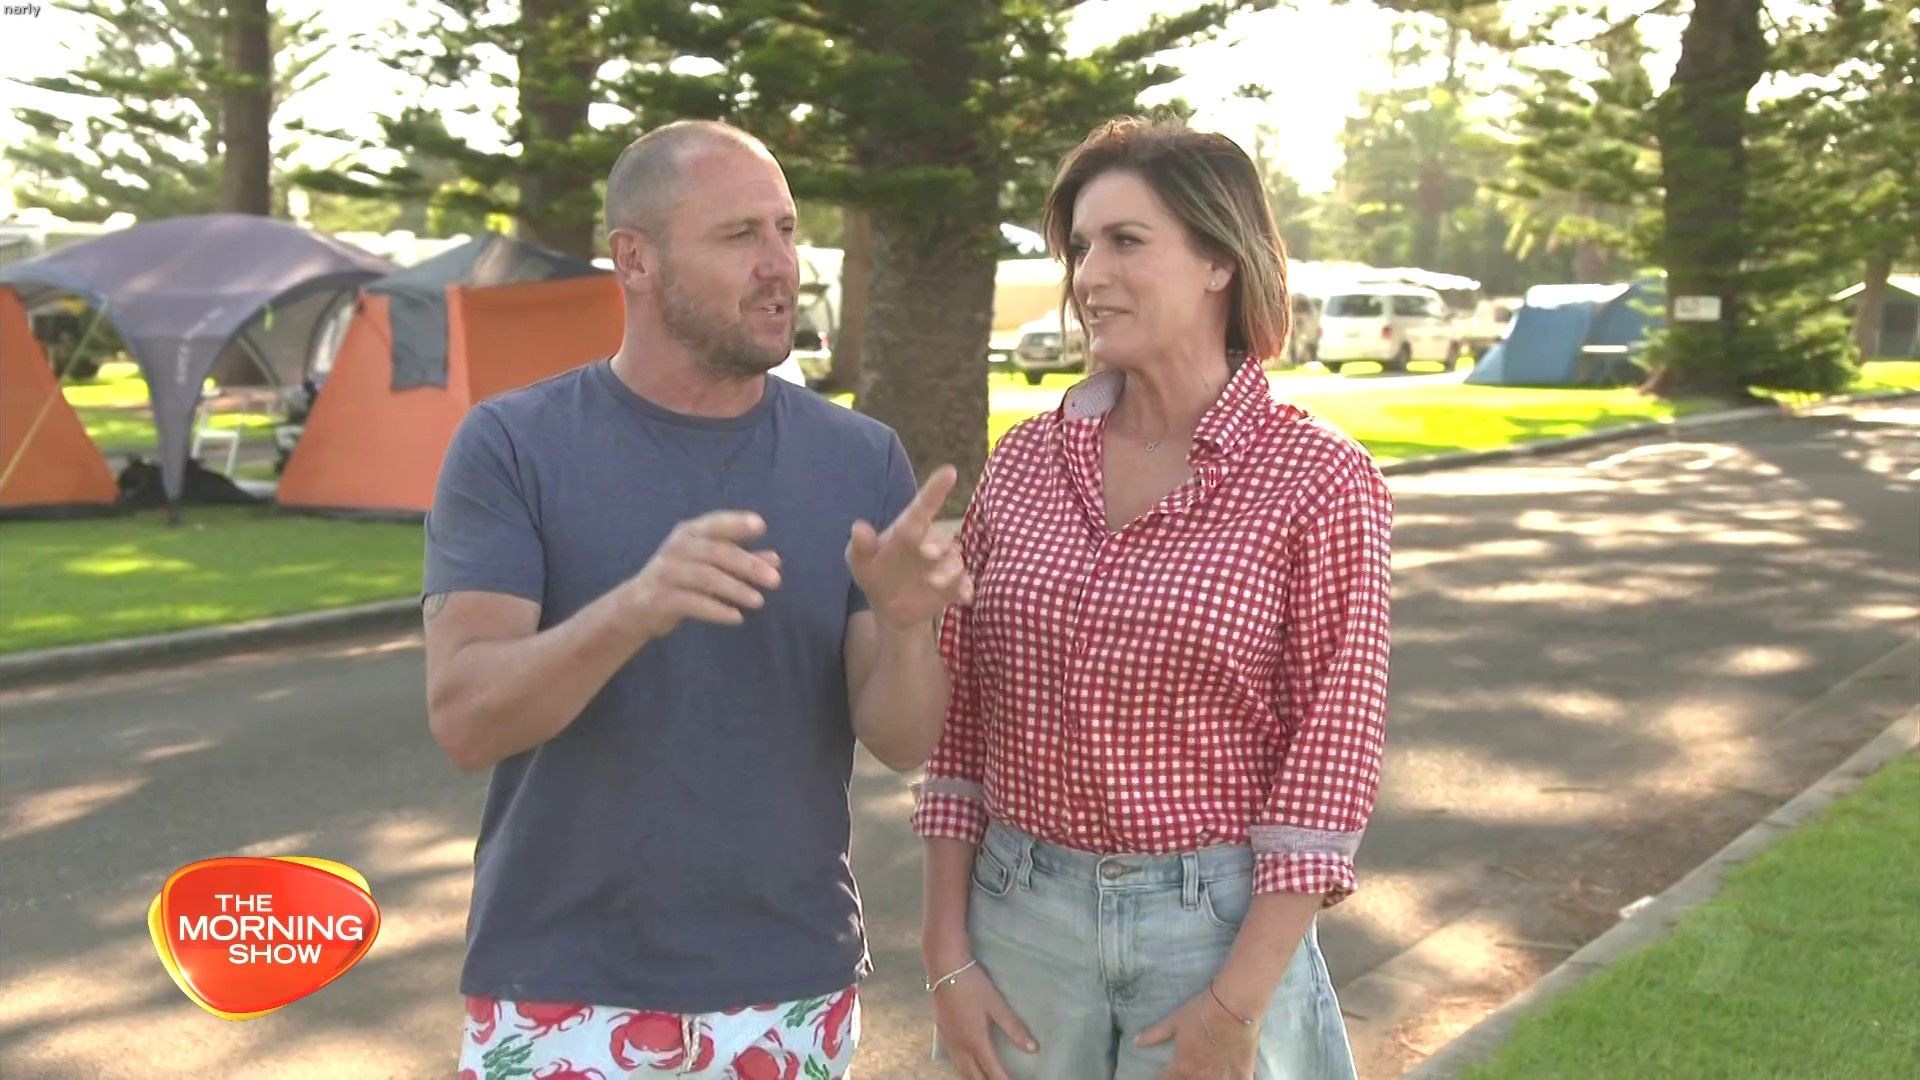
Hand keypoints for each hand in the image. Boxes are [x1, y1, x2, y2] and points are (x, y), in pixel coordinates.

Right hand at [619, 511, 781, 638]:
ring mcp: (667, 572)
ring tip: (759, 601)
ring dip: (735, 589)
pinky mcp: (661, 598)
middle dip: (748, 565)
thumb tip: (777, 560)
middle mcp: (677, 548)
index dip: (737, 522)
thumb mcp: (710, 565)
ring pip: (706, 578)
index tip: (761, 526)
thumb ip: (742, 560)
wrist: (637, 607)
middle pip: (717, 553)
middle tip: (776, 580)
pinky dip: (716, 610)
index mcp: (689, 533)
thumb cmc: (681, 579)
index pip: (716, 523)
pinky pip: (693, 603)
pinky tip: (737, 617)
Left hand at [847, 464, 972, 629]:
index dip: (935, 489)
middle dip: (937, 544)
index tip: (949, 471)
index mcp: (909, 530)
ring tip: (934, 583)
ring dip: (949, 571)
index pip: (922, 507)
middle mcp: (931, 542)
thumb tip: (858, 527)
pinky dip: (966, 589)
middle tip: (926, 554)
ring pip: (955, 561)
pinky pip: (966, 583)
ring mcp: (945, 563)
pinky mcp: (955, 585)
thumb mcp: (860, 563)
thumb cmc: (875, 574)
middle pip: (942, 538)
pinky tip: (963, 596)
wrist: (891, 608)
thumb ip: (860, 546)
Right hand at [931, 963, 1037, 1079]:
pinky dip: (962, 1068)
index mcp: (976, 1041)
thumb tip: (1033, 1049)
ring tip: (983, 1079)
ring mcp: (949, 1040)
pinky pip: (952, 1059)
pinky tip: (966, 1063)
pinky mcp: (942, 1032)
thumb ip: (1014, 1028)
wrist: (945, 969)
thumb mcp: (997, 1005)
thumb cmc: (973, 985)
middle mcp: (961, 1046)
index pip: (992, 1071)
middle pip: (973, 1076)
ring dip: (973, 1078)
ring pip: (960, 1069)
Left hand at [1135, 989, 1259, 1079]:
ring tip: (1205, 1075)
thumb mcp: (1173, 1021)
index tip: (1164, 1077)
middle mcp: (1200, 1076)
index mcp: (1183, 1065)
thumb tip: (1135, 1042)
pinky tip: (1230, 1078)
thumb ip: (1154, 1034)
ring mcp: (1222, 1077)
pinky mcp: (1242, 1073)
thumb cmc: (1200, 1012)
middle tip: (1186, 1072)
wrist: (1232, 1005)